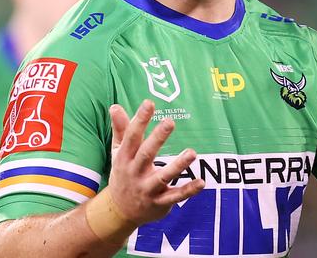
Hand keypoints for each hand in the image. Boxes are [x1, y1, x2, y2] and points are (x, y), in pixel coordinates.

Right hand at [106, 100, 204, 224]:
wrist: (119, 212)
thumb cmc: (123, 173)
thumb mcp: (118, 152)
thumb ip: (120, 129)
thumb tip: (115, 106)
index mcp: (125, 158)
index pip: (132, 136)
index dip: (140, 120)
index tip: (149, 103)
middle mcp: (135, 172)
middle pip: (146, 154)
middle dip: (157, 138)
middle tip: (170, 122)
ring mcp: (147, 189)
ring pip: (163, 177)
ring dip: (178, 165)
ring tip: (192, 152)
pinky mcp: (159, 202)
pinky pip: (175, 196)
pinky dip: (188, 190)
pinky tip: (201, 182)